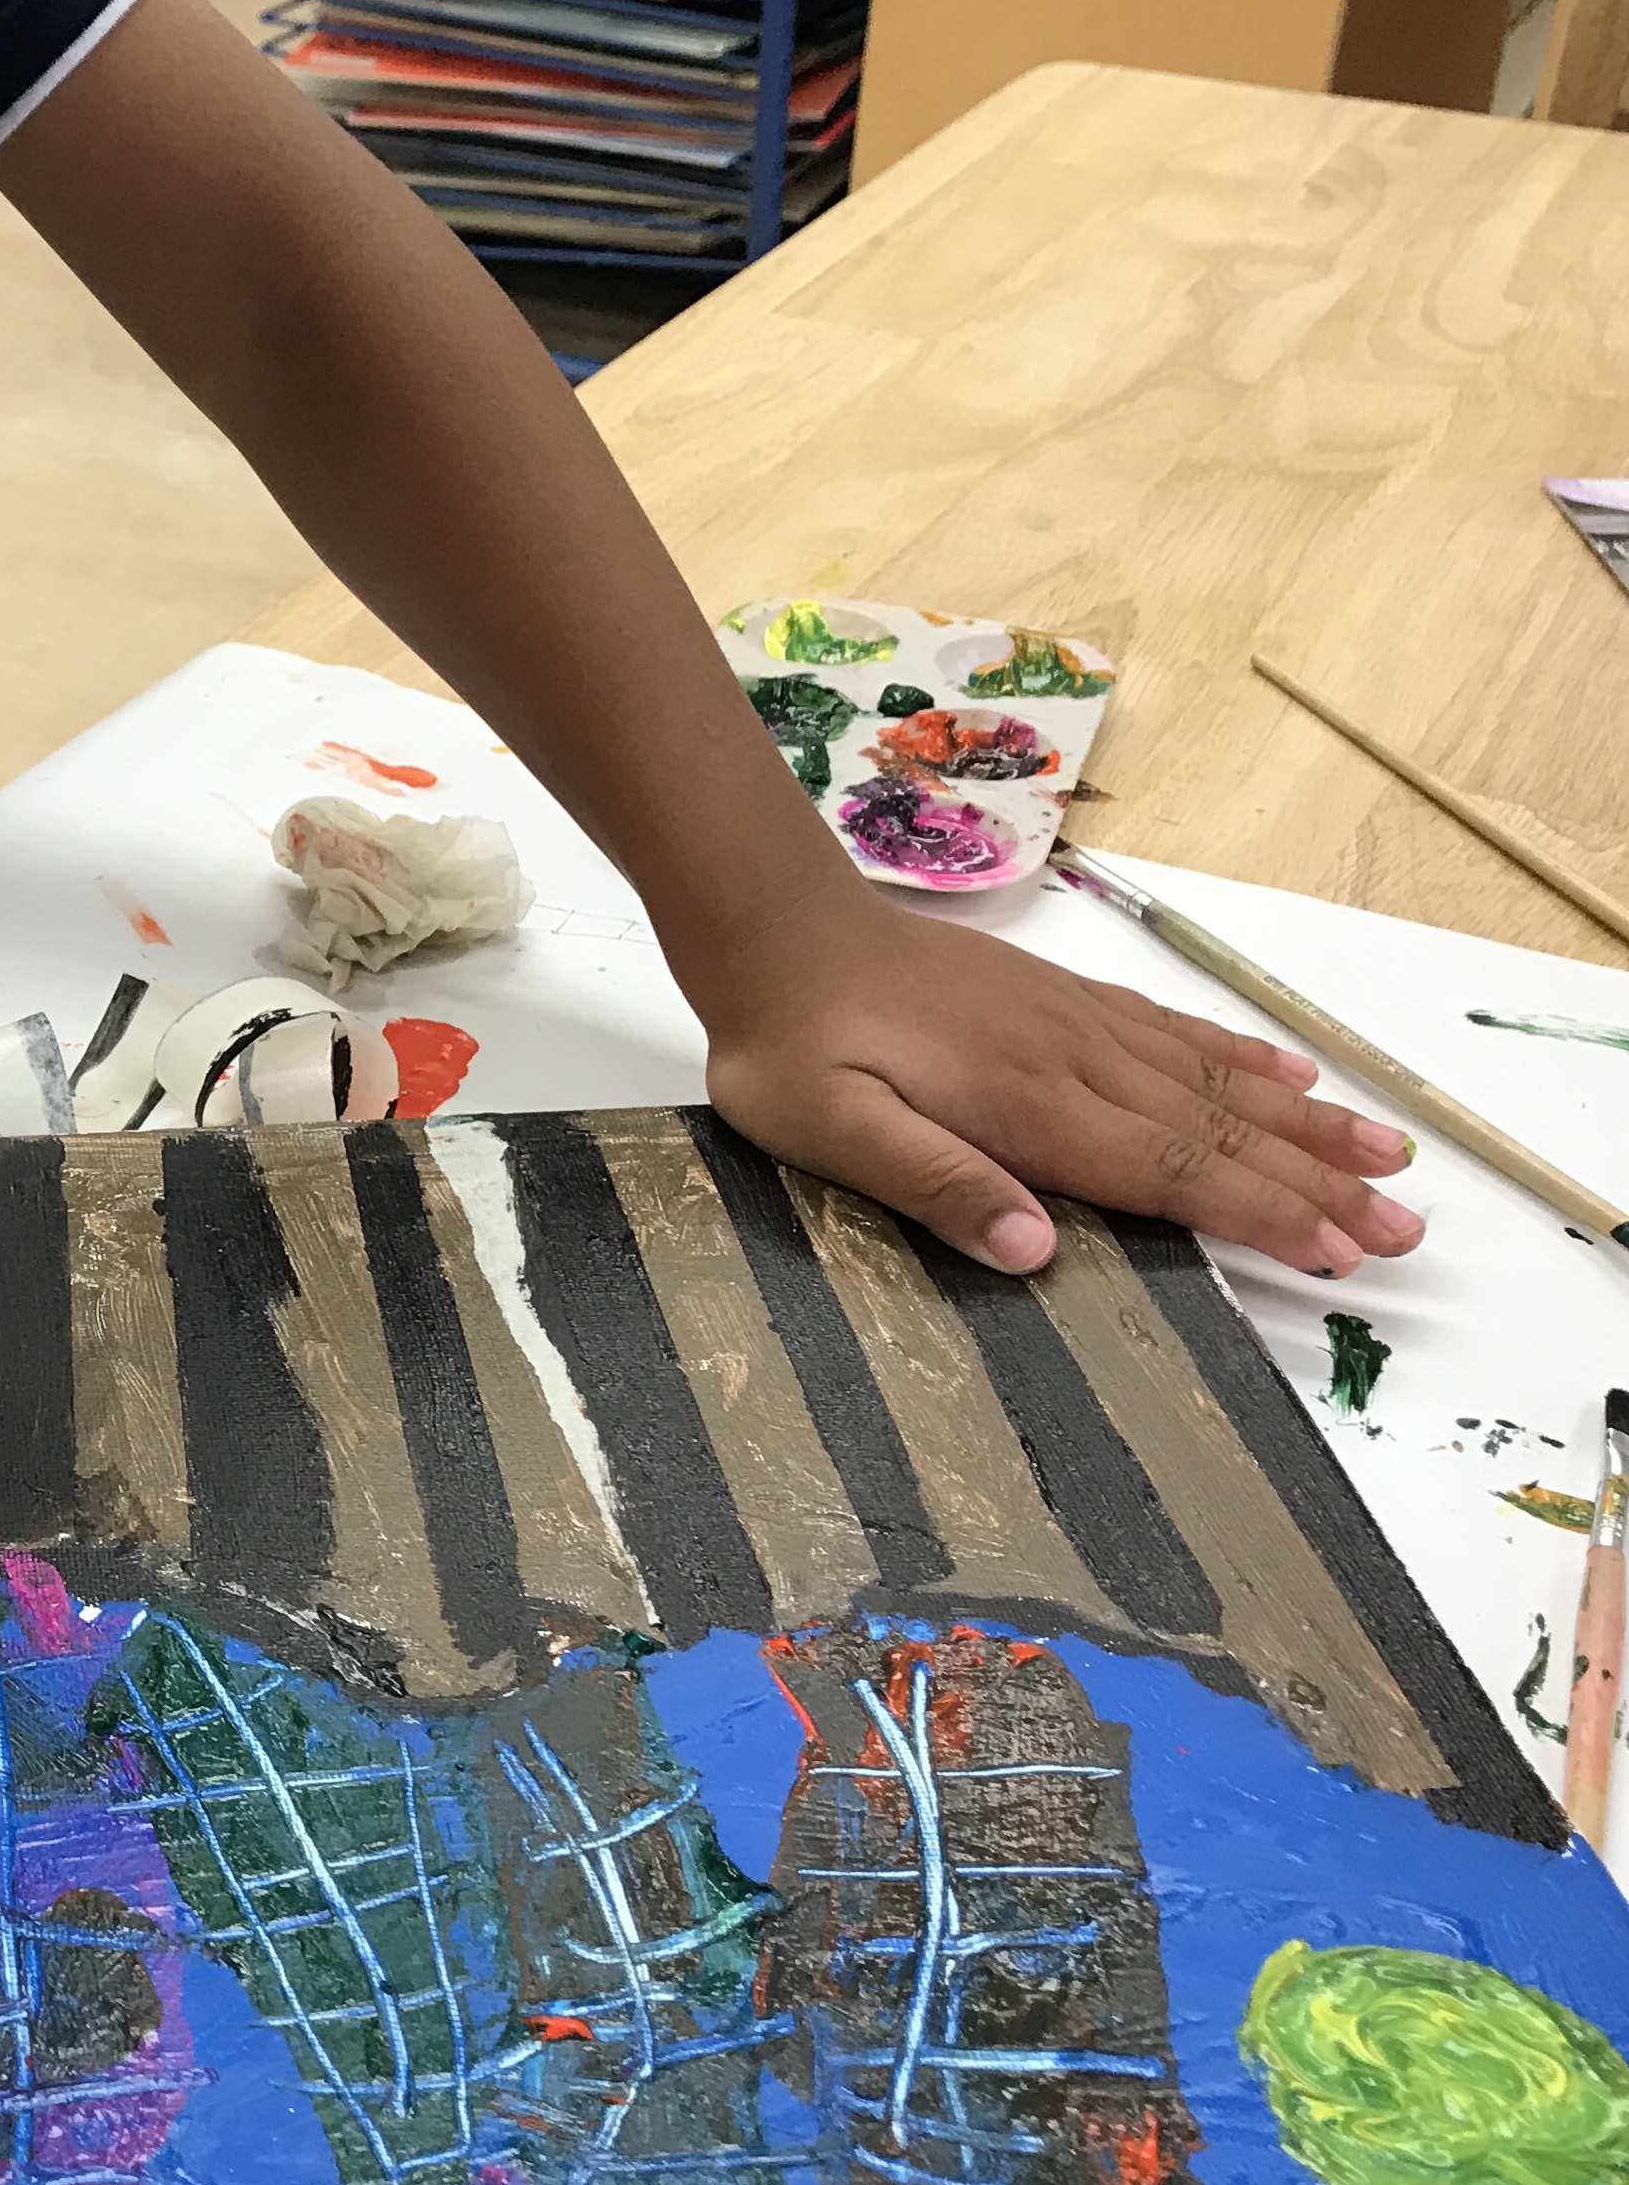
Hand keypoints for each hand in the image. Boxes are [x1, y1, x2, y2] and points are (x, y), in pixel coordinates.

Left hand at [705, 900, 1423, 1277]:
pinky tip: (1288, 1073)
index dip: (1262, 1216)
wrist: (778, 930)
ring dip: (1304, 1123)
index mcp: (1028, 1108)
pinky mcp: (1061, 998)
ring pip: (1215, 1081)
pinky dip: (1240, 1057)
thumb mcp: (832, 1130)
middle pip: (1220, 1132)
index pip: (1172, 1174)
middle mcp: (1074, 1062)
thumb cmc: (793, 1044)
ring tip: (1387, 1156)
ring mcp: (1074, 1024)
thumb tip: (1032, 1248)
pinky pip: (1173, 1032)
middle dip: (1317, 1185)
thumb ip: (933, 1184)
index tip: (1341, 1255)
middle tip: (1406, 1231)